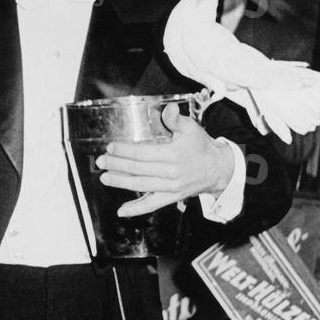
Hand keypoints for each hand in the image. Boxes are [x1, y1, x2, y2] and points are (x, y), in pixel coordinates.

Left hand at [96, 102, 234, 216]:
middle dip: (116, 165)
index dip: (124, 150)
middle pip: (137, 170)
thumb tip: (168, 109)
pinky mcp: (172, 198)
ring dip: (120, 182)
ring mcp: (171, 188)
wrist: (218, 169)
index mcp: (173, 154)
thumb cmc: (201, 146)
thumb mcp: (191, 128)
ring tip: (105, 178)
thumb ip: (176, 119)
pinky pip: (152, 205)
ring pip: (141, 186)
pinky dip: (137, 209)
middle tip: (101, 162)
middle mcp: (170, 173)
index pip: (142, 153)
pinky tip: (122, 211)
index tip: (110, 147)